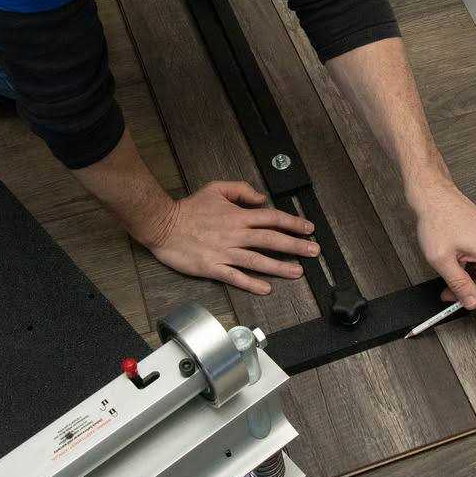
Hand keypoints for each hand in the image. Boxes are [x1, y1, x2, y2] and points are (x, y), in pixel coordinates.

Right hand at [146, 180, 318, 294]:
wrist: (162, 224)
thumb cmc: (189, 208)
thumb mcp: (216, 188)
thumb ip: (241, 190)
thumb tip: (261, 199)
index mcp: (238, 216)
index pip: (272, 218)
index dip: (293, 223)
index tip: (308, 229)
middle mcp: (235, 234)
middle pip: (271, 240)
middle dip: (295, 246)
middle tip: (313, 251)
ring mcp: (224, 252)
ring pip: (258, 260)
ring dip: (279, 267)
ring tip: (297, 272)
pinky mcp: (212, 267)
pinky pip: (236, 277)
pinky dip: (252, 283)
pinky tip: (266, 288)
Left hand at [414, 181, 475, 309]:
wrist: (432, 193)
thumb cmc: (437, 218)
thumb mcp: (443, 259)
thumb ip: (459, 284)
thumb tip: (472, 301)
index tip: (469, 303)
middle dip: (472, 290)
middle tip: (450, 294)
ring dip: (468, 278)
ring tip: (447, 280)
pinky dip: (468, 266)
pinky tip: (452, 265)